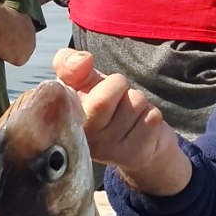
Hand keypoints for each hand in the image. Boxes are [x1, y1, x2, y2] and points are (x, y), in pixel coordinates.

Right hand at [53, 49, 192, 196]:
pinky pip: (152, 118)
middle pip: (104, 97)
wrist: (142, 144)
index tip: (91, 71)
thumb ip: (73, 66)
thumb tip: (82, 60)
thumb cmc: (110, 109)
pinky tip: (142, 128)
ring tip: (131, 116)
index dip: (80, 71)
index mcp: (63, 116)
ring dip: (139, 103)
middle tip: (119, 98)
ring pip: (134, 103)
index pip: (66, 85)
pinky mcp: (132, 156)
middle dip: (120, 87)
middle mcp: (80, 138)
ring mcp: (106, 150)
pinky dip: (152, 115)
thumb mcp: (87, 84)